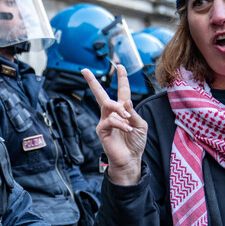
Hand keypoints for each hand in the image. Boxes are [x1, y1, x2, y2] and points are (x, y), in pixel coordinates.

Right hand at [81, 65, 147, 184]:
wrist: (130, 159)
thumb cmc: (135, 142)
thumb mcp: (140, 124)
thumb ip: (133, 112)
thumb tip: (125, 101)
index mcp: (123, 110)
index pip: (122, 91)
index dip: (122, 78)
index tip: (120, 66)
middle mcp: (112, 113)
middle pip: (100, 94)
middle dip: (92, 82)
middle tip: (84, 70)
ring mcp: (105, 121)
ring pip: (108, 105)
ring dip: (119, 109)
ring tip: (128, 118)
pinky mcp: (102, 130)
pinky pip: (110, 120)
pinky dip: (120, 123)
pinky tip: (127, 129)